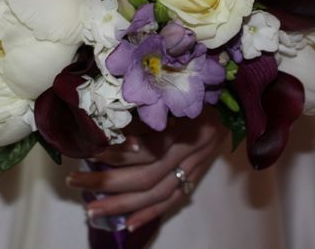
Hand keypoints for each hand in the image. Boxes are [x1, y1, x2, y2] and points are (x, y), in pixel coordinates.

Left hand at [66, 106, 227, 231]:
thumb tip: (113, 113)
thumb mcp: (180, 90)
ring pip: (156, 194)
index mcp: (188, 127)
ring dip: (122, 204)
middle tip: (75, 180)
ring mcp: (195, 168)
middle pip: (146, 176)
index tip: (90, 149)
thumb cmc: (204, 89)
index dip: (120, 152)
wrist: (238, 102)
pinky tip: (127, 224)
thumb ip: (154, 103)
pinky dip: (149, 214)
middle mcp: (191, 153)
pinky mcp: (196, 177)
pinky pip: (173, 201)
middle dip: (108, 181)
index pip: (150, 148)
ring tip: (91, 209)